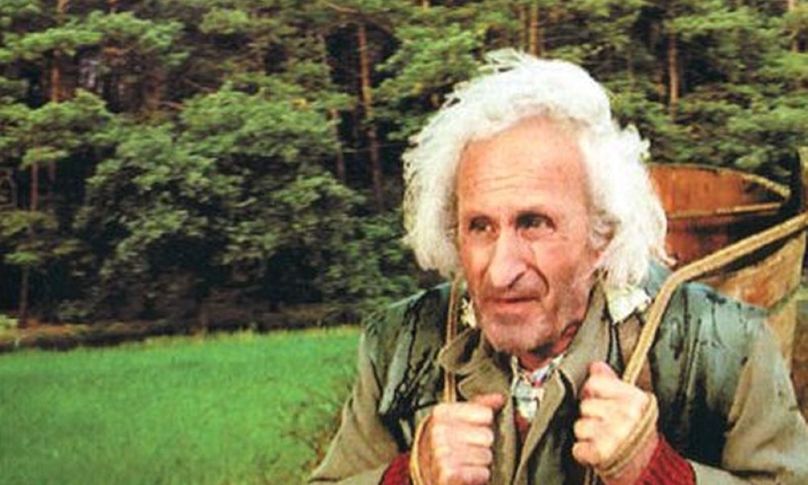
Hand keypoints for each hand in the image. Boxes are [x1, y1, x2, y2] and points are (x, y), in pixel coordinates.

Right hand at [416, 393, 504, 484]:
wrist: (425, 476)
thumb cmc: (443, 448)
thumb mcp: (456, 422)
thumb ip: (478, 406)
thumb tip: (499, 398)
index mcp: (441, 413)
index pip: (485, 414)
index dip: (482, 425)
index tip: (470, 432)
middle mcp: (438, 431)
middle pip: (487, 435)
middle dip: (481, 446)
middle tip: (467, 450)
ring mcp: (441, 452)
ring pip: (486, 455)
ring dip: (479, 463)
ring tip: (465, 462)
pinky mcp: (448, 474)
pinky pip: (481, 473)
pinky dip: (478, 477)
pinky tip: (466, 474)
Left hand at [572, 362, 657, 483]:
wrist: (651, 470)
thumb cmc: (639, 436)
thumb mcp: (633, 405)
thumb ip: (612, 383)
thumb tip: (596, 366)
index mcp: (635, 400)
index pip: (595, 382)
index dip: (592, 392)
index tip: (599, 400)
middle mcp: (626, 416)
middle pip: (584, 405)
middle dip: (590, 416)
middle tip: (606, 426)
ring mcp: (613, 435)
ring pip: (579, 426)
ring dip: (586, 436)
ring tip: (603, 439)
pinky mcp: (601, 454)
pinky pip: (577, 448)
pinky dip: (584, 453)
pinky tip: (598, 452)